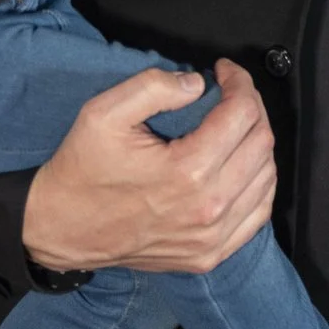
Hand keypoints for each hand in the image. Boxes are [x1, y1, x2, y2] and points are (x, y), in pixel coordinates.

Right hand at [23, 60, 275, 274]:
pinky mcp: (209, 255)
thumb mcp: (103, 113)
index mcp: (187, 171)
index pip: (243, 113)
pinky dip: (258, 183)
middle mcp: (208, 207)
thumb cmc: (81, 171)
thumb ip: (153, 87)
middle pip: (262, 142)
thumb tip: (197, 83)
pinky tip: (241, 166)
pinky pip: (258, 213)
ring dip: (258, 143)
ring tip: (235, 126)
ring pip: (267, 177)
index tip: (226, 73)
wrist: (61, 229)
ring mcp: (211, 237)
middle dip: (252, 107)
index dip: (240, 83)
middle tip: (232, 94)